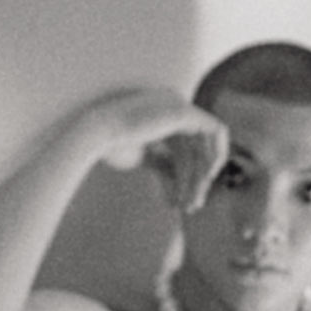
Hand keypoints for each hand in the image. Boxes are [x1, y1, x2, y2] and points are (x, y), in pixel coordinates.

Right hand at [90, 88, 228, 209]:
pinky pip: (215, 130)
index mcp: (160, 114)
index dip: (186, 176)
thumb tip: (180, 182)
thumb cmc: (109, 147)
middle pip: (195, 148)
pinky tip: (207, 178)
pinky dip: (217, 153)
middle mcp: (172, 104)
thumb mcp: (144, 158)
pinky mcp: (183, 111)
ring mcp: (178, 104)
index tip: (179, 201)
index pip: (183, 148)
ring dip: (200, 177)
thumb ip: (165, 164)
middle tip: (192, 206)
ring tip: (191, 203)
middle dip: (196, 180)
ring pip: (203, 146)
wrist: (94, 136)